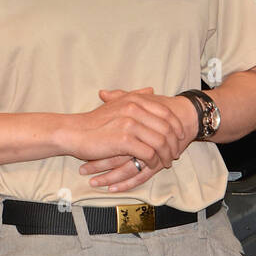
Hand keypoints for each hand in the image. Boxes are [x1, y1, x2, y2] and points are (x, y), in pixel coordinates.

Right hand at [64, 88, 187, 173]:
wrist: (74, 132)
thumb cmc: (95, 121)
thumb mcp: (116, 103)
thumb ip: (135, 95)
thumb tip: (151, 89)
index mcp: (135, 100)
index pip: (167, 113)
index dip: (177, 126)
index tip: (180, 137)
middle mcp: (134, 109)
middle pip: (167, 128)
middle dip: (174, 143)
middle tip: (176, 153)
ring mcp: (130, 124)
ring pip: (160, 141)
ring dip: (166, 154)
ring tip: (166, 162)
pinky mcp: (124, 140)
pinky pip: (148, 153)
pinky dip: (154, 161)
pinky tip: (153, 165)